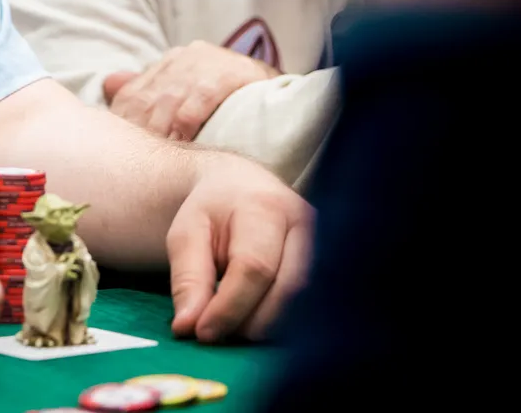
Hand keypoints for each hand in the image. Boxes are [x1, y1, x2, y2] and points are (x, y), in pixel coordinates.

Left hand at [103, 43, 277, 140]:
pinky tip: (180, 137)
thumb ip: (148, 89)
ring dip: (158, 128)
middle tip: (127, 161)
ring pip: (170, 97)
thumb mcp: (187, 90)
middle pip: (148, 98)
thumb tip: (108, 85)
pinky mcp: (232, 71)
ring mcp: (208, 62)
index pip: (132, 94)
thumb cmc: (228, 96)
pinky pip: (202, 95)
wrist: (279, 90)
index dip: (121, 123)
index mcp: (170, 63)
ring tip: (150, 156)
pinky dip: (188, 117)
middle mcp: (184, 57)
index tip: (112, 152)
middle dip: (136, 130)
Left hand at [166, 153, 312, 342]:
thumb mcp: (186, 234)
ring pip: (307, 305)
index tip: (202, 333)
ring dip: (269, 326)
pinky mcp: (335, 265)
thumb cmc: (214, 212)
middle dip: (250, 322)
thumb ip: (188, 278)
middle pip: (288, 290)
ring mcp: (328, 245)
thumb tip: (188, 327)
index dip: (229, 307)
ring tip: (236, 324)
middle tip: (219, 333)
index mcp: (266, 207)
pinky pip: (315, 308)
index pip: (254, 268)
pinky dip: (285, 323)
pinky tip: (260, 321)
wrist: (244, 187)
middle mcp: (308, 224)